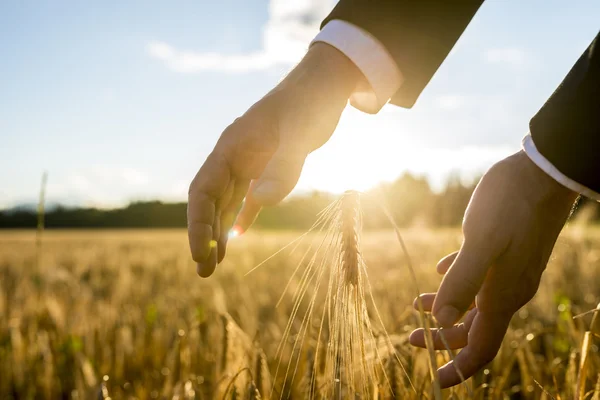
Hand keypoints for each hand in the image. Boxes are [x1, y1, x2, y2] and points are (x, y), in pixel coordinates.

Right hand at [188, 43, 360, 276]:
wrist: (324, 85)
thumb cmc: (310, 104)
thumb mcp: (300, 133)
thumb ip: (283, 166)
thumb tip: (261, 203)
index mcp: (231, 147)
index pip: (202, 190)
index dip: (197, 223)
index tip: (199, 253)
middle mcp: (234, 156)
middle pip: (208, 201)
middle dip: (203, 236)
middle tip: (203, 272)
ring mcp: (249, 162)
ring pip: (225, 203)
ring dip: (218, 232)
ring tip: (214, 264)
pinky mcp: (266, 166)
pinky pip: (247, 197)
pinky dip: (240, 218)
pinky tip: (237, 237)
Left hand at [408, 151, 577, 387]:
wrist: (543, 172)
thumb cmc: (511, 204)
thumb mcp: (482, 242)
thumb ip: (462, 282)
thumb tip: (442, 324)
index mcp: (502, 294)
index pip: (481, 346)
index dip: (459, 367)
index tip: (435, 381)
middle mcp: (508, 289)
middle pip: (474, 328)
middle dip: (442, 338)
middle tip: (411, 338)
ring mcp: (509, 270)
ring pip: (474, 302)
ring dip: (445, 307)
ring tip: (417, 304)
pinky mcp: (507, 251)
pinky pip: (479, 277)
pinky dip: (456, 280)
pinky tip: (441, 270)